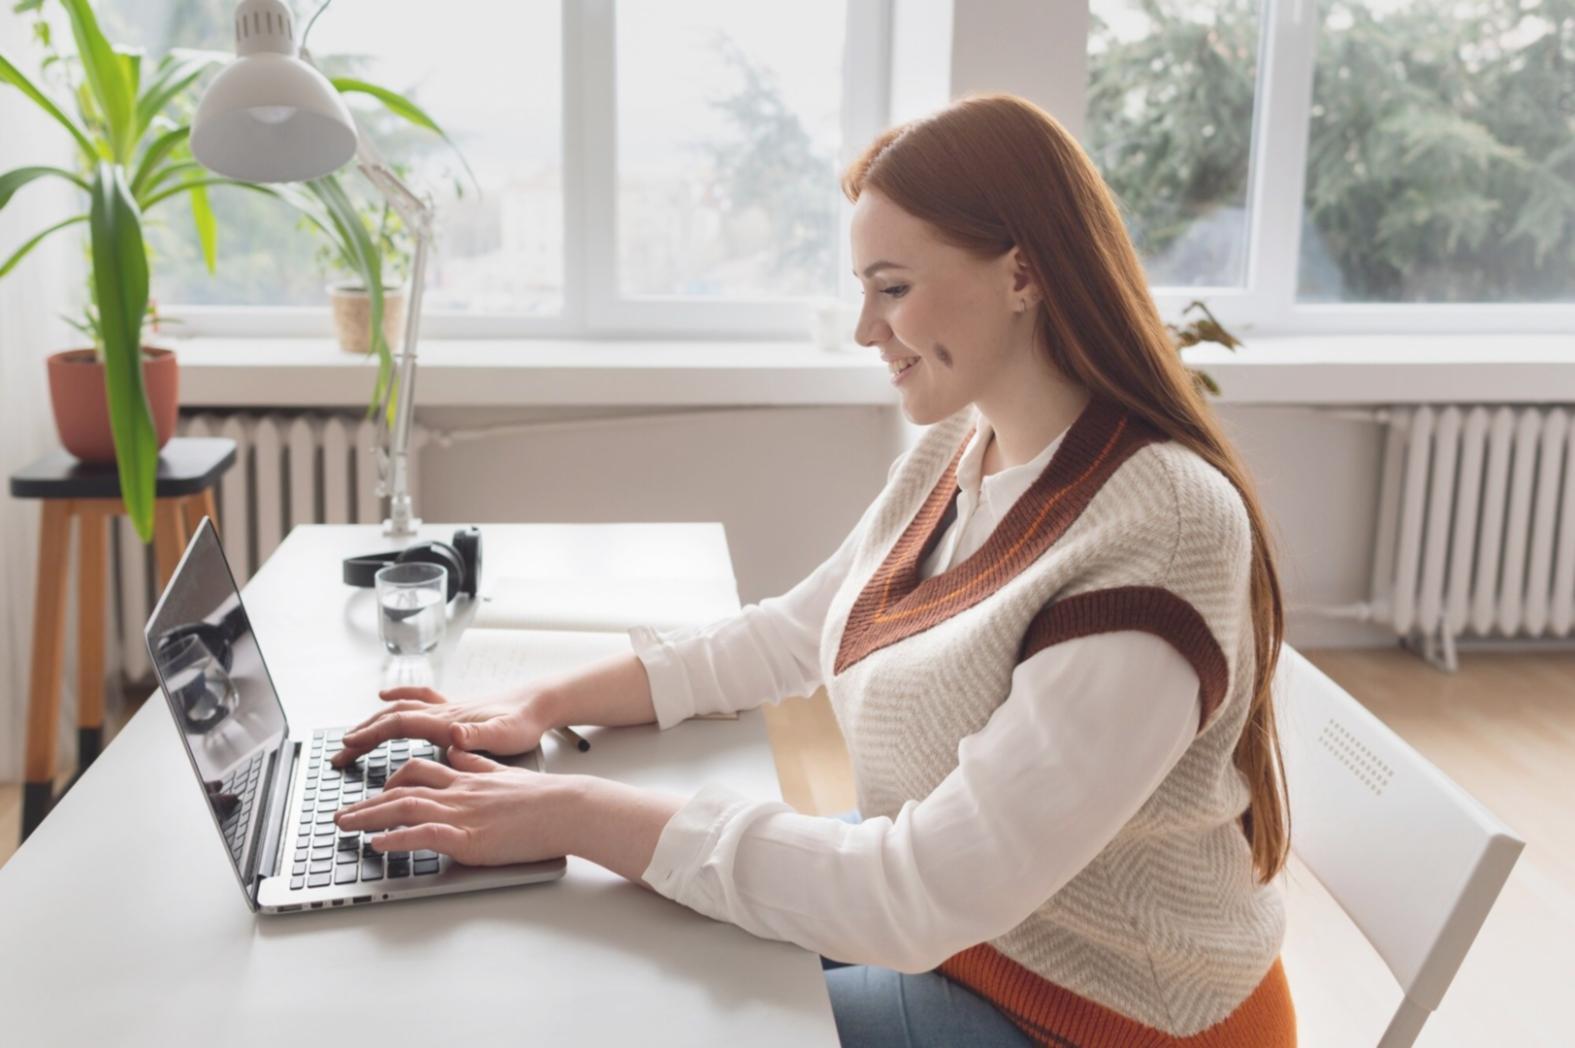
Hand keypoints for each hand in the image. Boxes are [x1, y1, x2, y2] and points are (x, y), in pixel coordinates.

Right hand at [329, 684, 555, 767]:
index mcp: (448, 721)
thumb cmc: (524, 722)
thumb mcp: (505, 736)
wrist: (540, 703)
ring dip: (374, 720)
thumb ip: (479, 736)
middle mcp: (443, 711)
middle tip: (339, 753)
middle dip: (362, 735)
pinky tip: (388, 696)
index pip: (399, 725)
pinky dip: (399, 697)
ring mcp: (448, 708)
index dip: (370, 736)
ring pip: (401, 709)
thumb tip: (456, 735)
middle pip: (392, 718)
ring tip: (353, 734)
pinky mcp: (456, 709)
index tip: (347, 748)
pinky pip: (420, 699)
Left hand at [333, 750, 579, 865]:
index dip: (392, 780)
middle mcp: (457, 792)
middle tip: (340, 816)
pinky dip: (397, 839)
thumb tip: (459, 754)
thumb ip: (478, 765)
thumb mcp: (505, 774)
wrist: (567, 807)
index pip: (418, 771)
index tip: (376, 792)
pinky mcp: (468, 837)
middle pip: (400, 789)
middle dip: (366, 803)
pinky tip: (378, 845)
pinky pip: (424, 835)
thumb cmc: (543, 797)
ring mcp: (461, 814)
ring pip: (403, 808)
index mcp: (466, 779)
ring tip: (344, 826)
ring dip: (368, 817)